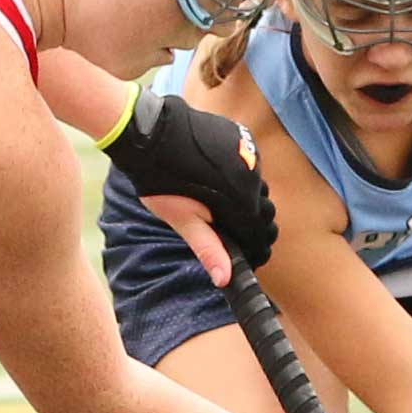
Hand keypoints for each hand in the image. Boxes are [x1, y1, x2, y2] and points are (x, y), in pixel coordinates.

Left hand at [104, 82, 276, 270]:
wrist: (148, 133)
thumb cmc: (160, 179)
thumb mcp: (182, 219)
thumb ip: (209, 249)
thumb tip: (226, 279)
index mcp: (240, 199)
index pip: (259, 233)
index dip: (253, 249)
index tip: (246, 257)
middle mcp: (252, 174)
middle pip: (263, 211)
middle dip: (250, 225)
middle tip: (228, 231)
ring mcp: (249, 152)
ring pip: (258, 187)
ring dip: (246, 200)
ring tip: (219, 205)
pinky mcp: (243, 136)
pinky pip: (250, 165)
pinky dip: (241, 176)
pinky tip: (217, 179)